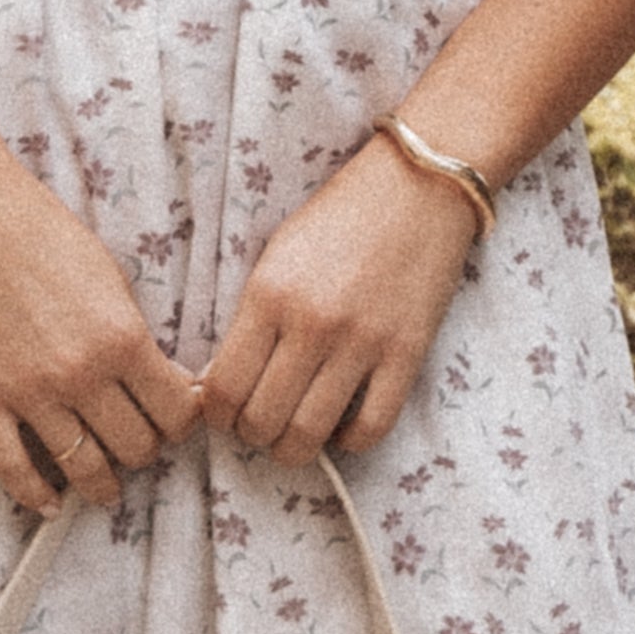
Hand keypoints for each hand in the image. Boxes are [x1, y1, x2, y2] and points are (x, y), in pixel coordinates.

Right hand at [0, 145, 205, 515]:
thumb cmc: (41, 233)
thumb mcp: (111, 279)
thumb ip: (136, 337)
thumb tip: (165, 385)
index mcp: (122, 339)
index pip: (178, 414)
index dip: (184, 423)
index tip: (175, 420)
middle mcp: (80, 374)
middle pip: (137, 449)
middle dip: (145, 450)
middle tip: (138, 441)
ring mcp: (28, 393)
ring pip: (85, 472)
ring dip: (101, 484)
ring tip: (103, 484)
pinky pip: (14, 471)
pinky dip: (36, 497)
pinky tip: (50, 501)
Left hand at [199, 140, 480, 459]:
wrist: (419, 185)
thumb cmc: (339, 218)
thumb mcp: (276, 255)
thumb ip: (250, 317)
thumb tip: (221, 382)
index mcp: (268, 295)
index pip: (222, 388)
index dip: (216, 417)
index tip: (224, 414)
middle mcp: (311, 324)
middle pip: (261, 420)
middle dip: (251, 436)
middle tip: (257, 426)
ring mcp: (362, 343)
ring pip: (309, 434)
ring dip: (293, 449)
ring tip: (292, 436)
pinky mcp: (407, 354)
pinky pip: (371, 427)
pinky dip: (349, 441)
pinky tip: (342, 426)